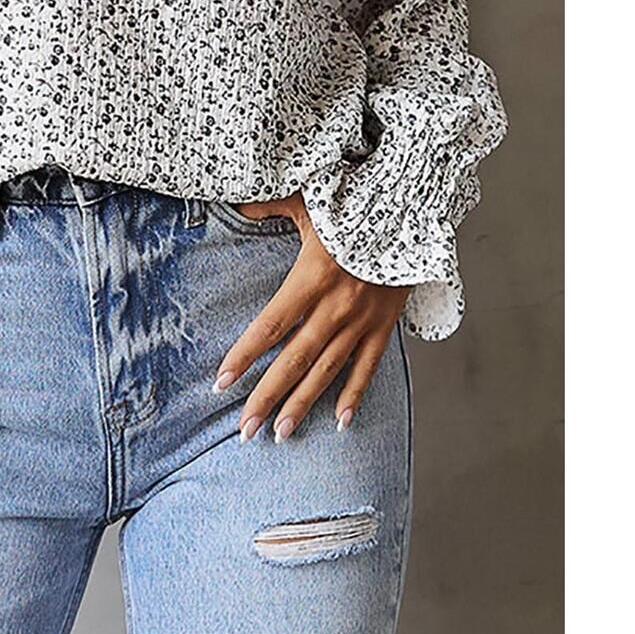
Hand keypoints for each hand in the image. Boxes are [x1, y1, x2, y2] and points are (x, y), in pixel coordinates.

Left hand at [212, 193, 409, 440]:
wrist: (413, 214)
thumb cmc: (354, 206)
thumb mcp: (310, 199)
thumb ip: (270, 204)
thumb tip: (239, 204)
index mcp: (310, 278)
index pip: (269, 326)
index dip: (244, 356)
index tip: (221, 382)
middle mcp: (335, 307)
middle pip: (294, 360)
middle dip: (267, 397)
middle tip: (245, 430)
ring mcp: (361, 321)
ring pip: (327, 371)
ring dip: (303, 405)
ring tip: (280, 434)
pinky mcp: (384, 326)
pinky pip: (368, 367)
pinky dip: (355, 395)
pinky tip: (341, 422)